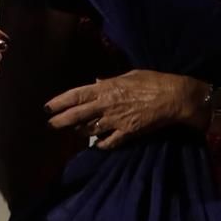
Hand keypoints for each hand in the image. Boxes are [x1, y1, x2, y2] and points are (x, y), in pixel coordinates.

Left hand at [45, 71, 203, 149]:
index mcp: (105, 88)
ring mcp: (115, 121)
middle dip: (61, 121)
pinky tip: (97, 144)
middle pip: (77, 116)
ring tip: (75, 132)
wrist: (173, 97)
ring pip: (90, 130)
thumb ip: (109, 82)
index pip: (75, 96)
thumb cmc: (152, 81)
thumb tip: (96, 83)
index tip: (47, 108)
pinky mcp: (127, 133)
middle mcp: (106, 105)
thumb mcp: (128, 76)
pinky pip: (109, 142)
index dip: (59, 102)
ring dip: (80, 132)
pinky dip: (101, 144)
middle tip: (51, 125)